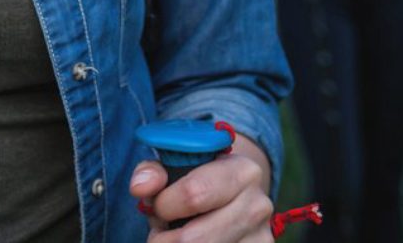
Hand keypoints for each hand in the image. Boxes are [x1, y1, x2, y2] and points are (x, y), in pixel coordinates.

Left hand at [131, 135, 272, 240]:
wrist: (235, 197)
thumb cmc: (197, 181)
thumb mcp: (175, 167)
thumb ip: (153, 172)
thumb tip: (140, 187)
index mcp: (241, 170)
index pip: (194, 194)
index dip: (164, 205)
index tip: (158, 206)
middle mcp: (257, 204)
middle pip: (195, 240)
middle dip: (165, 239)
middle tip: (161, 230)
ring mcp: (262, 236)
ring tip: (176, 235)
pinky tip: (194, 242)